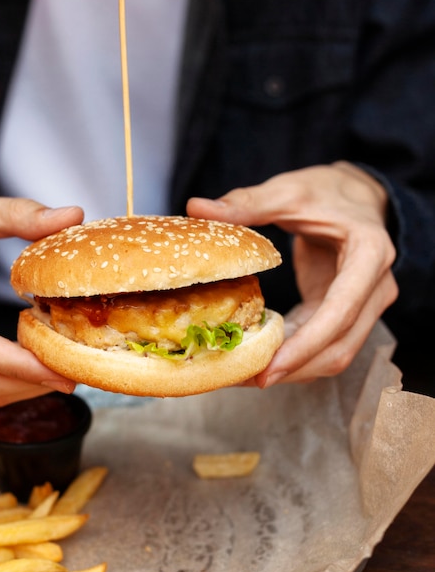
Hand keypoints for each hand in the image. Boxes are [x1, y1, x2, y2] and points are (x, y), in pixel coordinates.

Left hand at [186, 161, 397, 386]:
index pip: (340, 311)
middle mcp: (375, 287)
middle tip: (243, 379)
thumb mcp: (287, 191)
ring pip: (335, 354)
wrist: (356, 196)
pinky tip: (260, 359)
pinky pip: (324, 345)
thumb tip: (196, 206)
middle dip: (292, 368)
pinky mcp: (348, 313)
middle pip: (339, 346)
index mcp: (368, 255)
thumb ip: (246, 202)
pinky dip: (294, 357)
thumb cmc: (326, 191)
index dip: (305, 345)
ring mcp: (365, 304)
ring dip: (293, 370)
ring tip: (245, 376)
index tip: (269, 368)